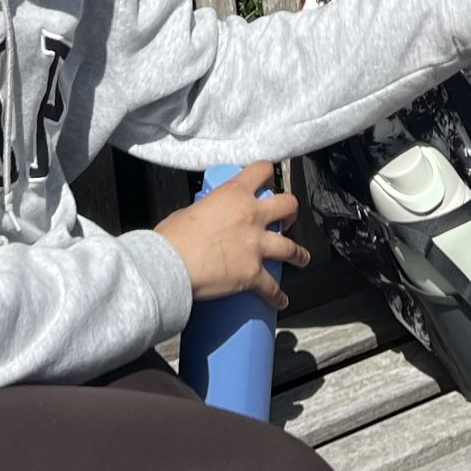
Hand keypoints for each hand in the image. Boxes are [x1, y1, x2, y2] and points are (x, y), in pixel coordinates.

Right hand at [155, 161, 306, 309]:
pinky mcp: (253, 273)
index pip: (262, 170)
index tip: (268, 181)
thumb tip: (205, 217)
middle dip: (290, 212)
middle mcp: (252, 215)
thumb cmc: (172, 238)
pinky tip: (281, 300)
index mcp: (234, 194)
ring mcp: (256, 245)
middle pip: (288, 205)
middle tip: (286, 219)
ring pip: (292, 248)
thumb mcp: (189, 211)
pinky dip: (278, 296)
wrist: (170, 265)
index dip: (267, 173)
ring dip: (299, 255)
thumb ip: (204, 210)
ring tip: (301, 259)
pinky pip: (273, 287)